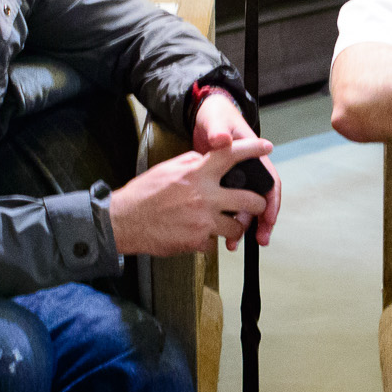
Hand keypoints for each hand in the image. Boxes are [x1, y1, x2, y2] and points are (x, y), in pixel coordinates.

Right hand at [111, 136, 272, 256]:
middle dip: (258, 205)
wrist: (125, 221)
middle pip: (249, 200)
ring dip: (234, 228)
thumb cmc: (144, 194)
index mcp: (197, 173)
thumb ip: (192, 163)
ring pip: (236, 227)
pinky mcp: (197, 241)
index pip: (231, 154)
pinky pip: (214, 243)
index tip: (267, 147)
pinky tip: (197, 235)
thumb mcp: (168, 168)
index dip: (252, 149)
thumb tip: (207, 159)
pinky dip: (208, 241)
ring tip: (226, 226)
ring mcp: (203, 221)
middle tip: (256, 206)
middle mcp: (204, 196)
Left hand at [192, 89, 281, 245]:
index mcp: (253, 156)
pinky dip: (226, 220)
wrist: (204, 117)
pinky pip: (229, 206)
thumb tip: (222, 139)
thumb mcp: (217, 121)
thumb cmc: (216, 116)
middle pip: (260, 200)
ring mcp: (236, 178)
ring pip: (244, 206)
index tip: (269, 217)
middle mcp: (248, 170)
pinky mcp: (222, 184)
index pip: (270, 181)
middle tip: (260, 238)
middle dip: (262, 222)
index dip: (272, 201)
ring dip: (243, 226)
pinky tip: (220, 233)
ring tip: (236, 243)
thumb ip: (219, 130)